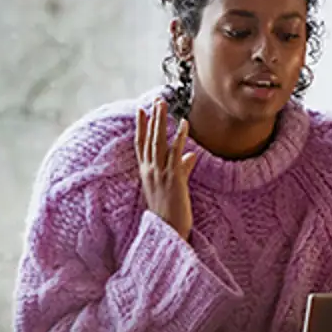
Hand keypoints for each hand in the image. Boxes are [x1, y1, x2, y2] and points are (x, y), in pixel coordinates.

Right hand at [135, 98, 197, 240]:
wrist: (169, 231)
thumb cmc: (171, 213)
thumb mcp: (174, 187)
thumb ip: (183, 169)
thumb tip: (191, 156)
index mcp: (147, 173)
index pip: (141, 145)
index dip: (141, 127)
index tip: (141, 110)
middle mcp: (150, 171)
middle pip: (149, 139)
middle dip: (152, 118)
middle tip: (155, 100)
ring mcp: (160, 174)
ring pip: (158, 142)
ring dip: (161, 122)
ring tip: (163, 104)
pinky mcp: (173, 178)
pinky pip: (176, 153)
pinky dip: (179, 137)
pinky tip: (183, 123)